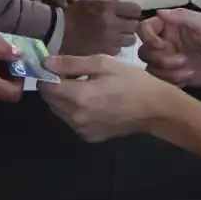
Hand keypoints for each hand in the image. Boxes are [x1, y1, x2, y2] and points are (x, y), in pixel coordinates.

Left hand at [39, 55, 177, 141]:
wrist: (154, 109)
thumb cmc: (131, 81)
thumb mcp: (103, 63)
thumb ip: (71, 63)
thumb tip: (46, 62)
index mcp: (79, 97)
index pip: (46, 87)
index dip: (47, 74)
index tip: (55, 66)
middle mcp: (76, 117)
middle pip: (50, 100)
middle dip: (55, 86)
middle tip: (72, 74)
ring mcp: (82, 130)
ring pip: (59, 111)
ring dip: (64, 98)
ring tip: (84, 87)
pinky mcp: (89, 137)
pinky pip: (71, 121)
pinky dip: (74, 110)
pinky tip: (92, 101)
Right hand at [60, 0, 140, 55]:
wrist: (58, 32)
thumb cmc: (75, 14)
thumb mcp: (92, 0)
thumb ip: (109, 2)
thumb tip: (123, 7)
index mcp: (109, 7)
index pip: (135, 9)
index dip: (133, 12)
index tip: (128, 14)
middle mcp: (112, 24)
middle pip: (134, 26)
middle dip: (129, 26)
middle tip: (122, 26)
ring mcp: (110, 40)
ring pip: (130, 40)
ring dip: (124, 38)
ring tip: (115, 37)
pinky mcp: (106, 53)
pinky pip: (118, 50)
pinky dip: (114, 48)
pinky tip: (106, 45)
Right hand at [138, 8, 200, 87]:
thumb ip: (182, 17)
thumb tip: (159, 11)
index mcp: (171, 26)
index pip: (145, 27)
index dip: (147, 37)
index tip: (160, 45)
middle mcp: (166, 42)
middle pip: (144, 50)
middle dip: (161, 58)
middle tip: (182, 60)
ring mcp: (169, 60)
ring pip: (151, 67)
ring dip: (168, 71)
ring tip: (188, 70)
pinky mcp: (173, 76)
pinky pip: (160, 80)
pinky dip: (172, 80)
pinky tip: (189, 77)